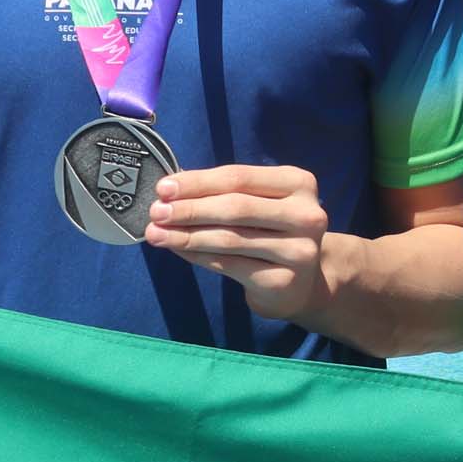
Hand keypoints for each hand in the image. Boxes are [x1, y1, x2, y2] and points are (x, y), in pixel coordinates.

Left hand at [146, 164, 329, 321]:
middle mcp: (307, 215)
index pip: (240, 178)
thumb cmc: (271, 232)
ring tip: (156, 233)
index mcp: (300, 184)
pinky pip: (228, 264)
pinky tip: (177, 249)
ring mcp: (298, 251)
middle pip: (236, 207)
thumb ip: (224, 193)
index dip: (199, 182)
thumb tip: (171, 191)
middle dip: (189, 209)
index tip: (164, 187)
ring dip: (186, 235)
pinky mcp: (281, 280)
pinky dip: (197, 255)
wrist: (300, 283)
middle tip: (156, 212)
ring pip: (229, 238)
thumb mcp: (258, 203)